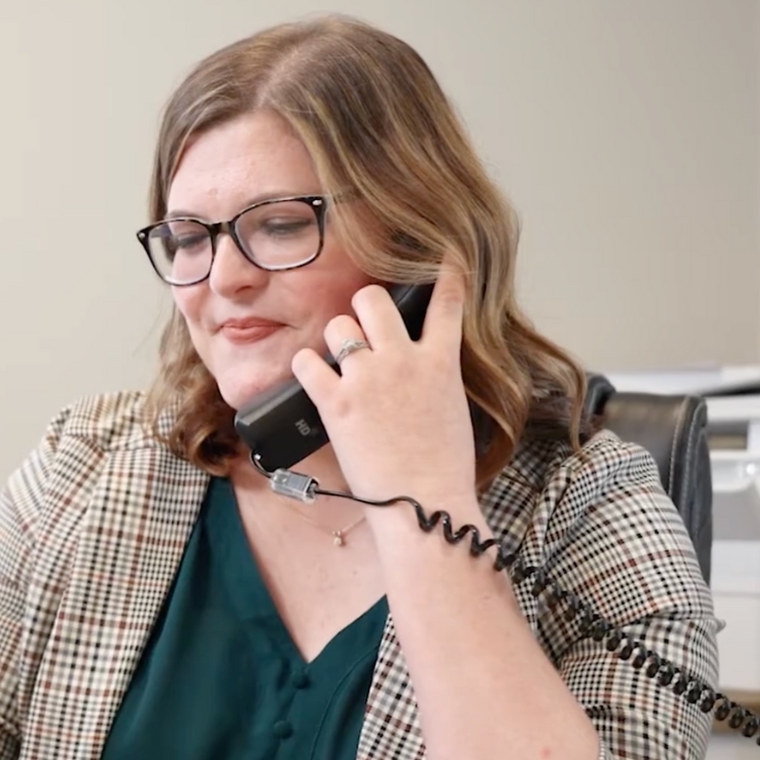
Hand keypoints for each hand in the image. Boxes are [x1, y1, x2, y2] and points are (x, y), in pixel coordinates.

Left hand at [288, 264, 477, 507]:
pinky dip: (306, 367)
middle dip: (364, 306)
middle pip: (373, 299)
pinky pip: (307, 363)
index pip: (447, 301)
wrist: (424, 502)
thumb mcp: (453, 410)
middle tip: (362, 327)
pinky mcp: (337, 402)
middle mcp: (404, 360)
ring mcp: (369, 379)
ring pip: (338, 326)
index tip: (440, 258)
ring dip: (335, 340)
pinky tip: (311, 377)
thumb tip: (422, 370)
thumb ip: (435, 378)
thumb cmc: (442, 468)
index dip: (445, 272)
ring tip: (340, 362)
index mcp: (441, 362)